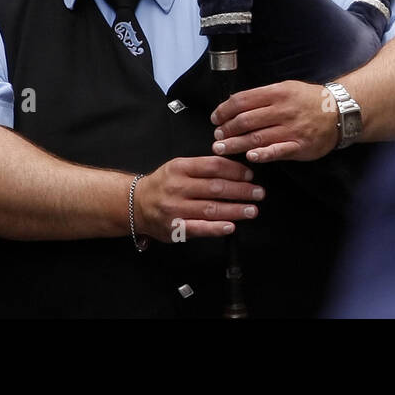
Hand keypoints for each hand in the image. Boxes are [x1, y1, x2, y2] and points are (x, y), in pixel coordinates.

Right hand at [135, 156, 264, 241]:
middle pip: (216, 188)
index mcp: (180, 168)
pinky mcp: (174, 227)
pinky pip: (199, 228)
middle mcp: (177, 187)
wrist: (135, 204)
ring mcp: (175, 208)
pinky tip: (231, 226)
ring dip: (235, 210)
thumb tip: (236, 169)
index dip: (235, 170)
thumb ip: (203, 167)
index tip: (250, 175)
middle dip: (241, 191)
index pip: (214, 166)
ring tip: (252, 210)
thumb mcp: (179, 167)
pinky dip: (216, 228)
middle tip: (258, 193)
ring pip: (211, 208)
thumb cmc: (163, 185)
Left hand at [209, 80, 338, 162]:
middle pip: (246, 120)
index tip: (216, 117)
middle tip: (217, 135)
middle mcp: (283, 110)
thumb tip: (234, 103)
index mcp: (277, 93)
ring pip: (257, 137)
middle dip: (226, 129)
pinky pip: (277, 151)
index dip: (224, 110)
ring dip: (235, 144)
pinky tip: (250, 156)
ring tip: (221, 147)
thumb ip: (263, 96)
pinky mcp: (299, 145)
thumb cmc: (309, 100)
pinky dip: (262, 154)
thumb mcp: (287, 88)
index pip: (243, 100)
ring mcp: (291, 129)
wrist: (339, 111)